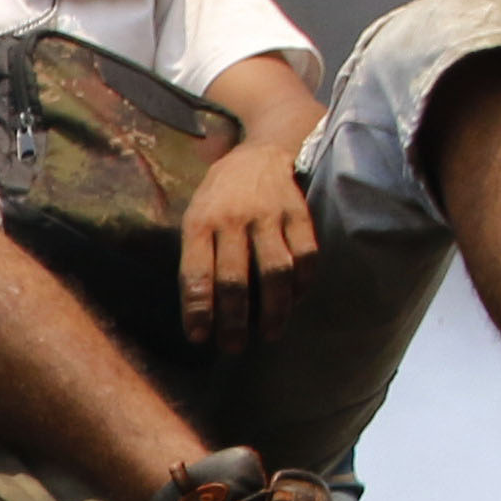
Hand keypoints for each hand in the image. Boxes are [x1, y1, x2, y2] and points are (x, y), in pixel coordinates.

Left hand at [177, 153, 318, 342]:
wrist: (258, 154)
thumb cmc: (219, 198)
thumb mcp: (195, 219)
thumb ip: (197, 260)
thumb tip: (199, 316)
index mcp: (200, 222)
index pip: (196, 273)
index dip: (198, 308)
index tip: (200, 337)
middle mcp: (233, 218)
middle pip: (234, 278)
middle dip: (233, 319)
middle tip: (234, 346)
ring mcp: (269, 215)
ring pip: (274, 270)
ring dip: (273, 309)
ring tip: (269, 334)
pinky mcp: (299, 213)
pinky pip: (305, 255)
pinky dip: (302, 283)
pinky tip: (295, 301)